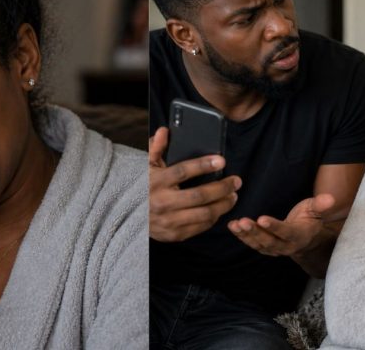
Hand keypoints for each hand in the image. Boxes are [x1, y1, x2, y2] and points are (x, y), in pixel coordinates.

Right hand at [149, 127, 240, 241]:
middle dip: (222, 188)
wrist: (128, 218)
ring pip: (204, 213)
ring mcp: (168, 221)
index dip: (203, 165)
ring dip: (223, 204)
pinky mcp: (174, 234)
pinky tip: (220, 209)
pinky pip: (200, 227)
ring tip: (233, 196)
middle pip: (199, 195)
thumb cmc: (142, 189)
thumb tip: (164, 131)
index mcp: (156, 182)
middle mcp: (162, 202)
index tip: (221, 161)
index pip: (182, 171)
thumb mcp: (145, 167)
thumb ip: (156, 148)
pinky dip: (213, 218)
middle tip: (236, 181)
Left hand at [228, 193, 335, 256]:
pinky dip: (241, 236)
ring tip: (234, 224)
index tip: (262, 219)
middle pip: (269, 241)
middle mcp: (285, 246)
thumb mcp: (315, 210)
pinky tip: (232, 226)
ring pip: (258, 244)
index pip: (285, 232)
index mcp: (298, 236)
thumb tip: (331, 198)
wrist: (305, 237)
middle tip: (243, 221)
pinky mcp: (264, 247)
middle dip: (255, 232)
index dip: (274, 227)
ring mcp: (274, 249)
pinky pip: (252, 243)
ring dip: (245, 235)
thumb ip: (320, 205)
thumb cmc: (309, 219)